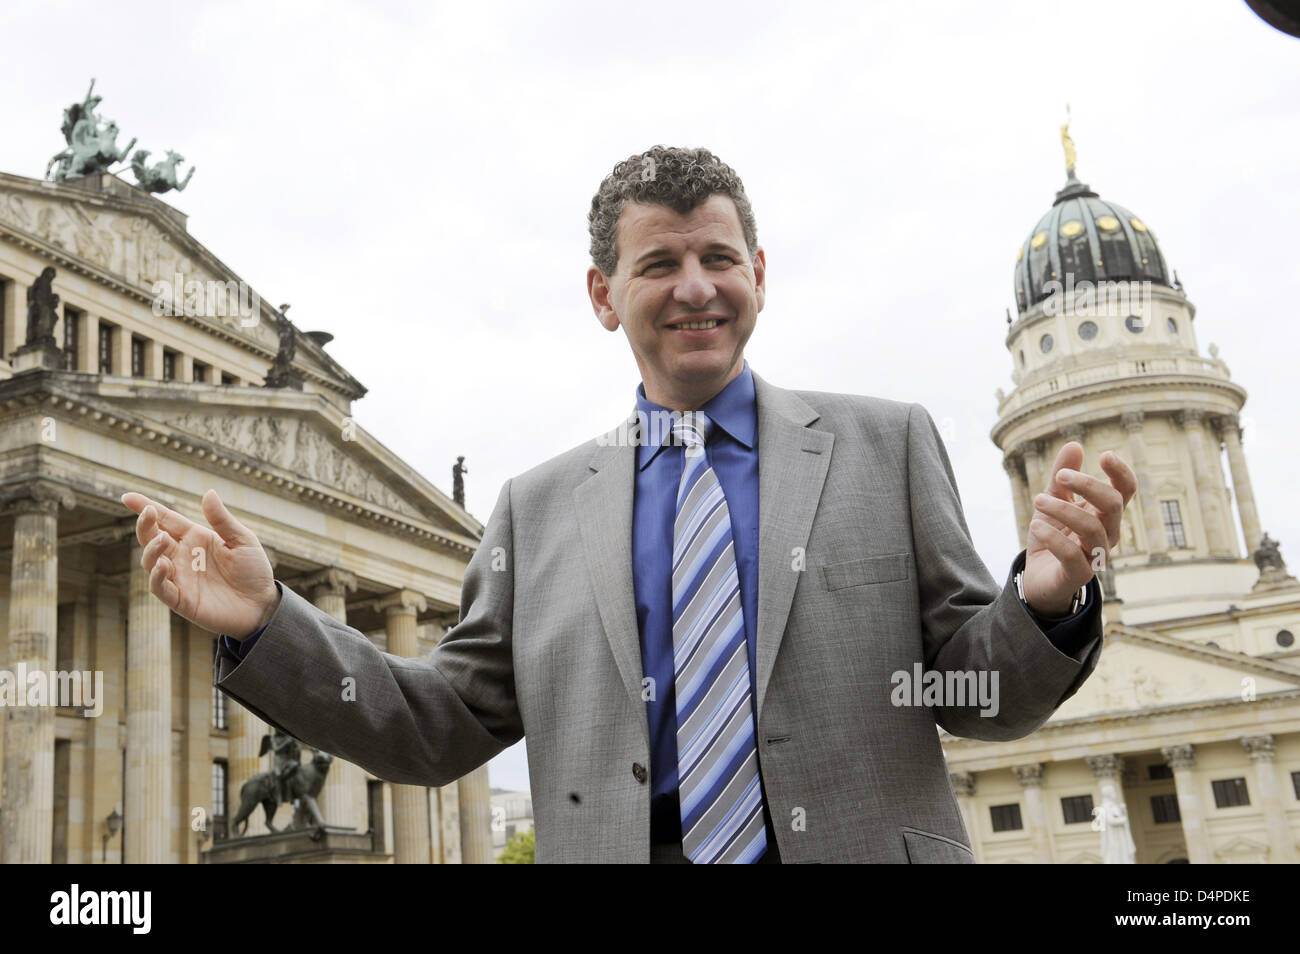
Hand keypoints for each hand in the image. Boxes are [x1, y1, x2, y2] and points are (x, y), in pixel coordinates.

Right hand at [120, 489, 278, 637]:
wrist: (262, 604)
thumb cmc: (253, 571)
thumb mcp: (242, 540)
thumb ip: (222, 520)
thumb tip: (208, 492)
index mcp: (195, 538)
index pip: (165, 519)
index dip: (146, 508)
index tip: (128, 497)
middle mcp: (182, 556)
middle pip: (152, 538)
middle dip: (145, 525)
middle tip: (147, 514)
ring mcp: (179, 578)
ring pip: (150, 562)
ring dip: (151, 549)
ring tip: (161, 539)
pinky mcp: (180, 599)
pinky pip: (159, 587)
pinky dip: (156, 576)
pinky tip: (163, 565)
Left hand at [1023, 442, 1136, 614]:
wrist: (1037, 578)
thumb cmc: (1051, 537)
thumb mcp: (1052, 501)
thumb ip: (1061, 478)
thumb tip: (1074, 444)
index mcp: (1104, 514)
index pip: (1125, 491)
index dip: (1121, 473)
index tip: (1105, 455)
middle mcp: (1107, 533)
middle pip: (1113, 505)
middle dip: (1087, 485)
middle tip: (1058, 476)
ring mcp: (1096, 556)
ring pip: (1091, 528)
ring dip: (1063, 509)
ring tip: (1037, 500)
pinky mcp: (1079, 575)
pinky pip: (1072, 555)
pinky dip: (1053, 538)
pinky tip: (1035, 525)